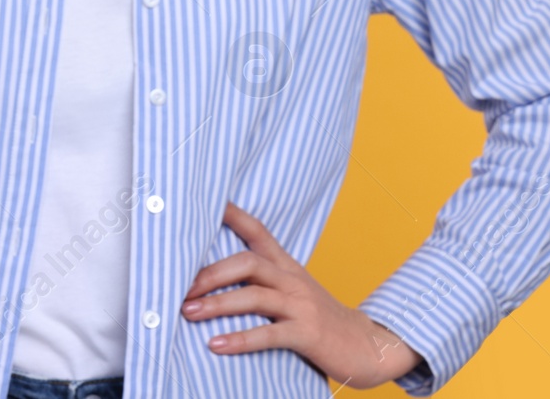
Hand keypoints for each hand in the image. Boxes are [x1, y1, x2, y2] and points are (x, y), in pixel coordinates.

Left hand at [181, 202, 422, 388]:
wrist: (369, 346)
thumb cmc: (320, 320)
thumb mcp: (294, 292)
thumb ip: (263, 282)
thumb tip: (215, 278)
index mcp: (287, 267)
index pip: (258, 231)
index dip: (232, 214)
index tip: (205, 202)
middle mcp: (293, 280)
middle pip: (248, 262)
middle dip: (210, 272)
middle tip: (180, 286)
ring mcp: (301, 306)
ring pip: (254, 296)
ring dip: (217, 304)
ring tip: (188, 312)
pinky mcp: (307, 334)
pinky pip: (268, 334)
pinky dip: (239, 339)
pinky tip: (215, 345)